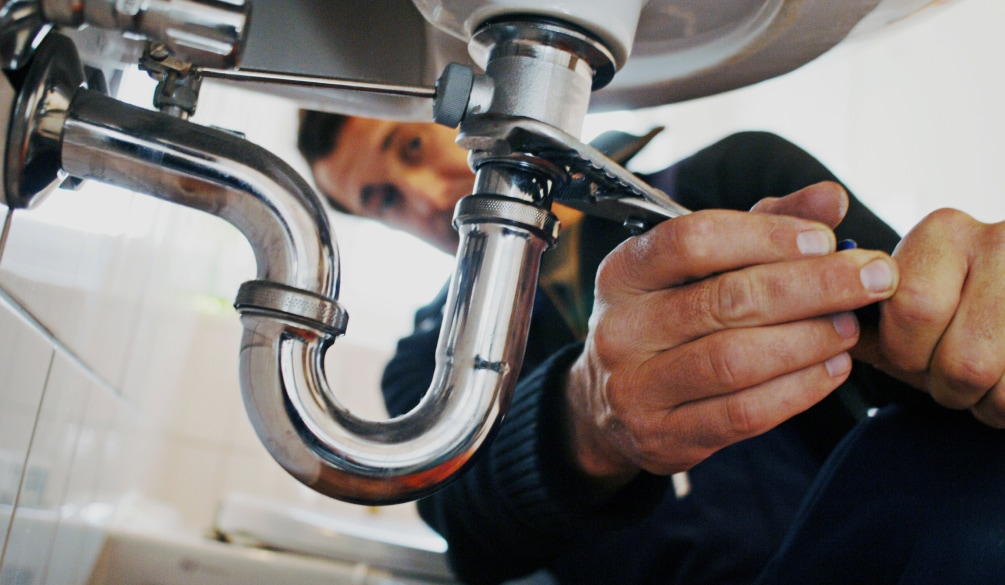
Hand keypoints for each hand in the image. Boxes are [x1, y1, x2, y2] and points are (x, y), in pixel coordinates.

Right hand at [563, 183, 899, 488]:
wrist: (608, 405)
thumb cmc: (666, 318)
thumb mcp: (696, 266)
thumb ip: (761, 226)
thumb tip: (830, 197)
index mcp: (623, 272)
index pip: (692, 241)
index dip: (765, 236)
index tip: (826, 238)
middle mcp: (619, 329)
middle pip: (724, 300)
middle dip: (811, 287)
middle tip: (871, 279)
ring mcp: (635, 388)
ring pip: (735, 360)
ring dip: (809, 340)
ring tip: (852, 326)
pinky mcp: (662, 437)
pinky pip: (742, 414)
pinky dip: (799, 390)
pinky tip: (832, 368)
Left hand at [855, 209, 1004, 427]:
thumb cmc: (954, 318)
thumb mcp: (909, 309)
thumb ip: (865, 321)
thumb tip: (826, 328)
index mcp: (943, 233)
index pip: (912, 307)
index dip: (905, 351)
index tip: (912, 352)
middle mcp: (1000, 242)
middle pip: (962, 358)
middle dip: (945, 384)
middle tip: (950, 375)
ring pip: (998, 379)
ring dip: (984, 401)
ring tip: (984, 378)